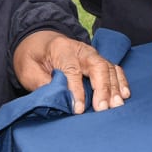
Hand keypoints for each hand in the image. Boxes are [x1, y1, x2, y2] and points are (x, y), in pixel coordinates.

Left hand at [13, 30, 129, 112]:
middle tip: (102, 108)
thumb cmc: (32, 57)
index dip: (76, 90)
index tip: (78, 109)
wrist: (38, 41)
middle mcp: (81, 50)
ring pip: (108, 68)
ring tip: (116, 105)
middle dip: (102, 88)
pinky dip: (121, 81)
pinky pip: (113, 69)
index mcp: (61, 49)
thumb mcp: (27, 69)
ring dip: (114, 88)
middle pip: (97, 66)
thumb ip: (42, 83)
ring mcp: (92, 55)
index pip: (72, 70)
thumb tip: (59, 99)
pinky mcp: (98, 61)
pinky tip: (124, 95)